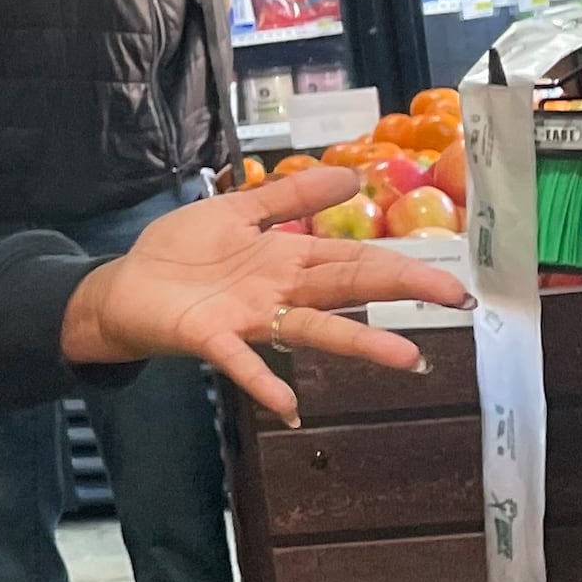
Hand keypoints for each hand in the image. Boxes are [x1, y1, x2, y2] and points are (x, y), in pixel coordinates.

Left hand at [59, 168, 451, 426]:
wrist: (124, 287)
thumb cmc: (182, 254)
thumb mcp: (238, 210)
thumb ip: (291, 195)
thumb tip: (351, 174)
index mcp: (287, 259)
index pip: (355, 258)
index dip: (402, 265)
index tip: (453, 279)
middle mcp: (279, 292)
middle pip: (348, 287)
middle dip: (401, 291)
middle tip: (457, 301)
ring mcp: (248, 318)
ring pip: (313, 328)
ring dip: (359, 342)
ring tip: (407, 358)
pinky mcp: (209, 336)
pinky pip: (241, 361)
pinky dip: (264, 383)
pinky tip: (290, 407)